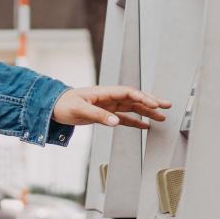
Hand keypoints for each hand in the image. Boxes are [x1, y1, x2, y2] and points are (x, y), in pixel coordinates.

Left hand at [52, 86, 171, 128]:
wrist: (53, 108)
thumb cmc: (64, 105)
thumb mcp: (80, 111)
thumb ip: (99, 116)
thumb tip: (117, 122)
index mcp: (104, 92)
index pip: (128, 92)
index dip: (142, 97)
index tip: (154, 104)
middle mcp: (109, 97)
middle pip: (134, 97)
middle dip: (151, 101)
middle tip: (167, 106)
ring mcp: (108, 105)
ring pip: (132, 107)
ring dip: (147, 112)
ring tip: (162, 117)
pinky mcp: (105, 114)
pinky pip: (124, 117)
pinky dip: (135, 121)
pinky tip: (146, 126)